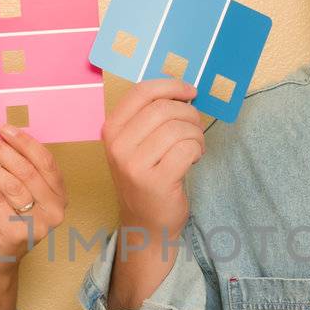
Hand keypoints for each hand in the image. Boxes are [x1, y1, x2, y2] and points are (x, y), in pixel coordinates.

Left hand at [0, 124, 67, 276]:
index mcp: (60, 198)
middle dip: (2, 149)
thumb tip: (4, 135)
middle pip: (28, 170)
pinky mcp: (17, 234)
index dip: (25, 143)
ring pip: (12, 184)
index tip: (4, 129)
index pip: (46, 162)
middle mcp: (55, 212)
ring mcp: (38, 225)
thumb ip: (18, 169)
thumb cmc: (7, 221)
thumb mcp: (18, 192)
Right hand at [101, 78, 205, 239]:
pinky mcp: (156, 182)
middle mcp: (118, 146)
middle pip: (164, 108)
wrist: (145, 224)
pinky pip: (187, 149)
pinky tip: (193, 159)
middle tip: (195, 128)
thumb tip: (183, 90)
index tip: (191, 91)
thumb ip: (151, 116)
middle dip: (190, 114)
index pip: (142, 92)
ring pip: (179, 128)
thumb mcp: (136, 144)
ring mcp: (135, 165)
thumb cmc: (147, 177)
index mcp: (111, 129)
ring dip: (196, 134)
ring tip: (194, 146)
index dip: (172, 85)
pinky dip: (198, 150)